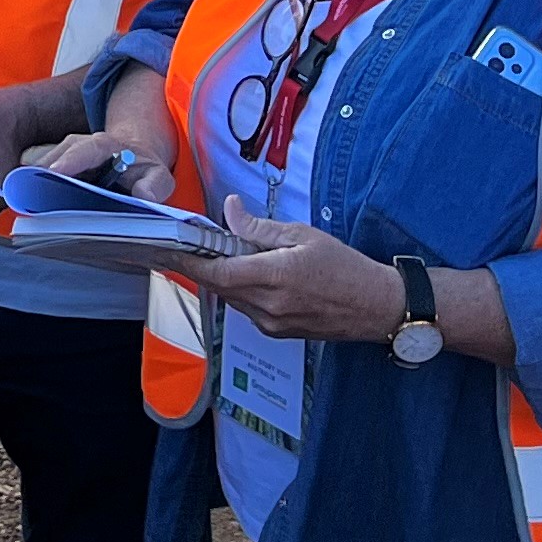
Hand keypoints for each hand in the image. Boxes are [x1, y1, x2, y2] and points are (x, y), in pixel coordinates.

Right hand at [26, 130, 178, 200]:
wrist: (132, 157)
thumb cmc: (143, 170)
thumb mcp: (158, 176)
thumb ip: (155, 186)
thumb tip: (143, 195)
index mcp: (105, 146)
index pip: (85, 150)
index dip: (69, 161)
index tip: (54, 172)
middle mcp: (80, 147)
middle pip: (57, 155)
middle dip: (43, 172)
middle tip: (28, 191)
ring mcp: (66, 156)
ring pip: (45, 163)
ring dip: (34, 180)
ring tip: (25, 200)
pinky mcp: (58, 167)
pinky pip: (41, 173)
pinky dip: (34, 185)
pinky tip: (28, 202)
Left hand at [202, 203, 402, 341]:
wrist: (375, 307)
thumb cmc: (345, 267)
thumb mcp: (303, 235)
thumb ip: (260, 227)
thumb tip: (230, 209)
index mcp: (275, 278)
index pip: (219, 273)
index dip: (188, 261)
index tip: (166, 247)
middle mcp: (269, 307)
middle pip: (219, 286)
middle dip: (201, 265)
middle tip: (185, 243)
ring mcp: (272, 324)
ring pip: (231, 298)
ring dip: (221, 278)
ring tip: (216, 254)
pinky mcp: (277, 332)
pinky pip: (247, 309)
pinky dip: (239, 290)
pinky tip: (246, 274)